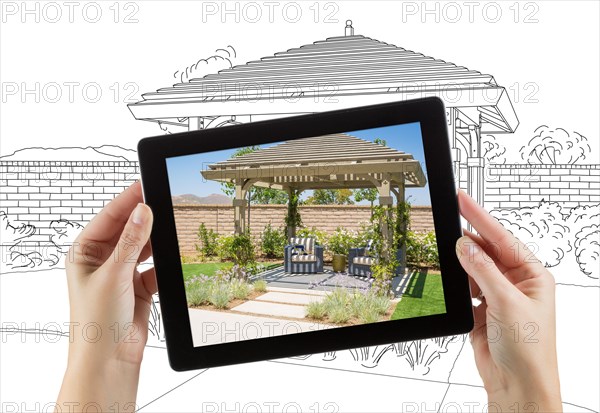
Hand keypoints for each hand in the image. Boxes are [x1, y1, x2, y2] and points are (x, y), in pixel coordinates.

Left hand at [56, 182, 154, 412]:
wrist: (110, 358)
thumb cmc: (96, 321)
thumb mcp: (114, 275)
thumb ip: (131, 242)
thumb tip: (143, 212)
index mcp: (85, 252)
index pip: (109, 217)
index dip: (127, 200)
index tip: (145, 184)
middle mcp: (102, 260)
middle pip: (127, 229)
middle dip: (145, 218)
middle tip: (164, 200)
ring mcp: (121, 272)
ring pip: (143, 246)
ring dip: (156, 240)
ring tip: (171, 227)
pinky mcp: (138, 285)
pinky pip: (155, 266)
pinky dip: (163, 264)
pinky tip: (172, 258)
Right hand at [456, 190, 561, 411]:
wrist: (516, 384)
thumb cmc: (529, 349)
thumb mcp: (507, 303)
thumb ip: (483, 271)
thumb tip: (464, 245)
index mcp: (533, 276)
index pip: (503, 238)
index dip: (481, 217)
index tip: (462, 199)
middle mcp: (516, 283)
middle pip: (487, 250)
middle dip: (468, 237)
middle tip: (446, 217)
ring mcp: (497, 296)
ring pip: (473, 268)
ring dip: (459, 261)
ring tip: (444, 248)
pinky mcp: (481, 309)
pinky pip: (464, 286)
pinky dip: (455, 281)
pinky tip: (448, 273)